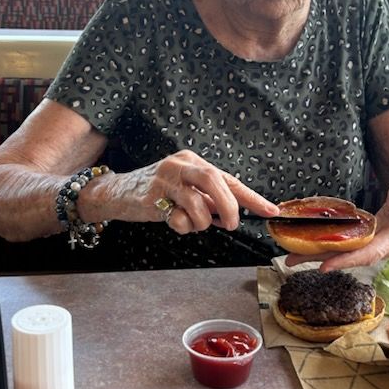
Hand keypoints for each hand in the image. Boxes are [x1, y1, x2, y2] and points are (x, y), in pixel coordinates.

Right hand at [97, 150, 280, 232]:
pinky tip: (170, 220)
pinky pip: (177, 218)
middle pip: (215, 181)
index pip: (229, 180)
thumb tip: (233, 213)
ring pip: (197, 204)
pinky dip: (181, 227)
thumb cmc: (157, 193)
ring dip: (199, 223)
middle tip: (230, 225)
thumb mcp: (186, 190)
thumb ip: (208, 199)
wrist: (117, 193)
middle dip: (228, 207)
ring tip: (189, 222)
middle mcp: (181, 164)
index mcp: (194, 161)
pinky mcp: (152, 195)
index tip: (271, 211)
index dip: (252, 198)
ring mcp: (165, 178)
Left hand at [285, 180, 388, 271]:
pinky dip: (324, 249)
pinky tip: (304, 248)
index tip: (325, 266)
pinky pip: (343, 249)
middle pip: (350, 258)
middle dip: (321, 260)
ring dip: (317, 256)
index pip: (370, 252)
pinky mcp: (366, 244)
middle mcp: (383, 248)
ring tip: (289, 258)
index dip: (348, 260)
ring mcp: (374, 248)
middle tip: (291, 260)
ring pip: (344, 255)